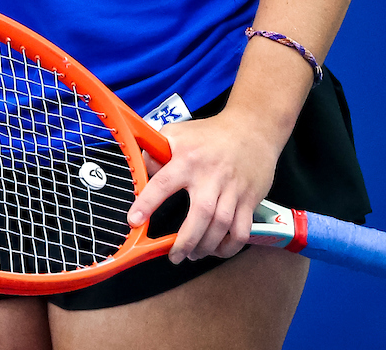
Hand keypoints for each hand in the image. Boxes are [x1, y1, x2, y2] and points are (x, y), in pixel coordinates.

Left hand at [126, 109, 280, 262]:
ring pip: (221, 226)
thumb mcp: (177, 133)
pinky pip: (242, 231)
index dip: (147, 203)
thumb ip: (157, 151)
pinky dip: (230, 247)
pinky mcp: (249, 199)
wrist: (250, 128)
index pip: (163, 182)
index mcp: (188, 159)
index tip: (134, 221)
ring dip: (205, 247)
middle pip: (199, 215)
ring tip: (192, 254)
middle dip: (185, 241)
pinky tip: (217, 250)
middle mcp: (210, 176)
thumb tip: (142, 170)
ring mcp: (232, 189)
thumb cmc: (209, 134)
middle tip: (173, 256)